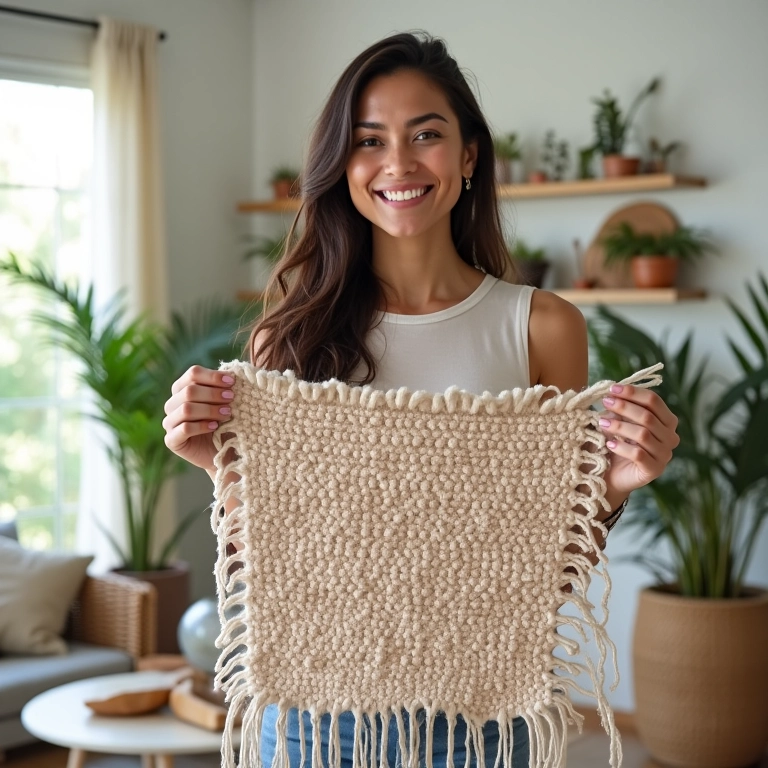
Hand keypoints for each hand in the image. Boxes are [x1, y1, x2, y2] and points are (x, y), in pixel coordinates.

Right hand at [162, 365, 234, 471]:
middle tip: (231, 398)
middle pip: (189, 391)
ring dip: (210, 409)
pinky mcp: (171, 440)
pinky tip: (214, 426)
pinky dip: (201, 426)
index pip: (193, 373)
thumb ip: (225, 387)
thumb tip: (234, 372)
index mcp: (183, 388)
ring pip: (186, 409)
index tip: (232, 381)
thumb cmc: (226, 423)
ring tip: (227, 413)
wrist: (225, 453)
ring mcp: (169, 422)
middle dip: (213, 394)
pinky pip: (184, 428)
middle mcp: (172, 404)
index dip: (213, 376)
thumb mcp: (227, 402)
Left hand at [598, 384, 679, 499]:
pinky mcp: (654, 470)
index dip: (633, 393)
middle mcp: (670, 437)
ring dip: (620, 426)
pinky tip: (609, 444)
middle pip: (648, 416)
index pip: (654, 400)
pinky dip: (622, 447)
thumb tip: (612, 393)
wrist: (612, 474)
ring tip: (602, 424)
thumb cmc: (616, 443)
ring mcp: (664, 455)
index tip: (612, 389)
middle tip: (605, 402)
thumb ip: (620, 408)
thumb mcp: (619, 421)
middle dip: (624, 407)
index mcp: (666, 420)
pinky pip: (639, 454)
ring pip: (643, 434)